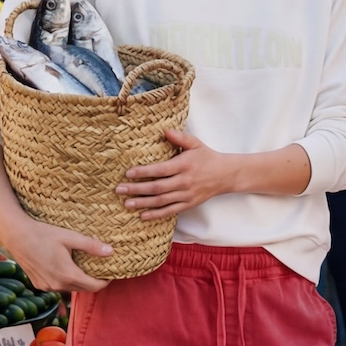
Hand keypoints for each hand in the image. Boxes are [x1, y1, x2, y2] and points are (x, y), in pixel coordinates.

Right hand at [0, 213, 110, 294]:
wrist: (16, 235)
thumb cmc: (43, 233)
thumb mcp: (70, 237)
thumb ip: (91, 246)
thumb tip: (111, 252)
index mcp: (67, 275)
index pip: (95, 287)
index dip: (106, 281)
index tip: (111, 272)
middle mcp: (57, 285)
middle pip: (84, 289)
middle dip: (94, 281)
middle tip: (101, 269)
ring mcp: (46, 287)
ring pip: (71, 288)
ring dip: (80, 281)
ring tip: (85, 267)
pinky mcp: (39, 284)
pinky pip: (58, 286)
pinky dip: (66, 281)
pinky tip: (67, 268)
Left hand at [117, 130, 238, 218]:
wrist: (226, 175)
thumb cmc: (207, 157)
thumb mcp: (196, 144)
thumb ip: (179, 137)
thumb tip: (164, 130)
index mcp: (184, 165)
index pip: (160, 170)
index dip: (143, 172)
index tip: (128, 173)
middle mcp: (184, 182)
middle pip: (157, 187)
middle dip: (136, 189)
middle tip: (119, 189)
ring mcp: (186, 195)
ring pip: (161, 201)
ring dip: (142, 203)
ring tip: (127, 203)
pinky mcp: (188, 204)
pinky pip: (170, 211)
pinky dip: (156, 214)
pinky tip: (143, 215)